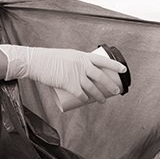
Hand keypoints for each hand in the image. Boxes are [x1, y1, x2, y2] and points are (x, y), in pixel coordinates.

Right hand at [0, 45, 128, 106]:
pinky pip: (80, 94)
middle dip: (110, 85)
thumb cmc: (48, 59)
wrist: (35, 61)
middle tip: (116, 91)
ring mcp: (75, 74)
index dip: (115, 66)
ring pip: (92, 88)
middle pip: (101, 76)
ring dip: (100, 96)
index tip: (123, 69)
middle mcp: (81, 64)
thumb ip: (75, 64)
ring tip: (103, 101)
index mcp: (82, 56)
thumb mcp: (66, 56)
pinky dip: (84, 99)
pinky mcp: (68, 84)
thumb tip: (81, 73)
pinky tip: (87, 102)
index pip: (103, 61)